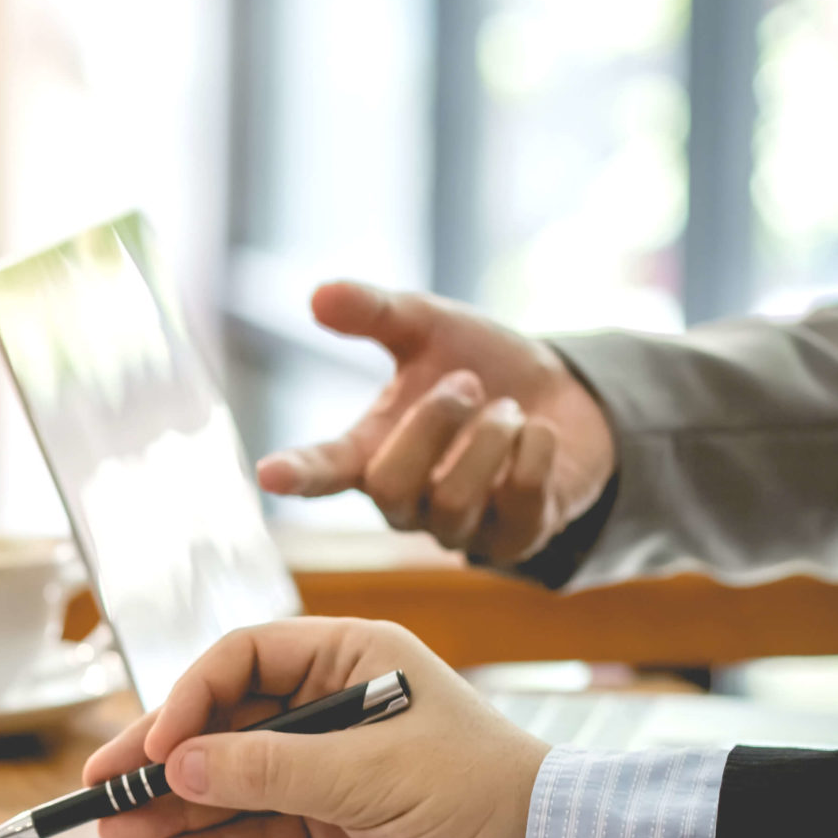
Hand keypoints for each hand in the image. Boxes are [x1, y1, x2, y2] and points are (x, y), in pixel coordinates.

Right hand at [83, 618, 546, 837]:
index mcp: (354, 659)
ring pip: (230, 785)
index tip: (154, 749)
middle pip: (223, 725)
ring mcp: (331, 771)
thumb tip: (178, 766)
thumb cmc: (487, 797)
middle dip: (161, 761)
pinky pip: (254, 832)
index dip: (188, 701)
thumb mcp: (372, 776)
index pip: (242, 661)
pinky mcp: (333, 829)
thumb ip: (270, 770)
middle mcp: (336, 708)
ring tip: (114, 835)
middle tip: (100, 792)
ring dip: (173, 810)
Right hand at [254, 281, 614, 562]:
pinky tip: (539, 433)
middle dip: (434, 422)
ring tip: (510, 409)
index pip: (323, 471)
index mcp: (369, 453)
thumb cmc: (482, 368)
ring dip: (492, 435)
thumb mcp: (429, 328)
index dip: (298, 473)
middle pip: (389, 484)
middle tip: (469, 384)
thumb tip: (319, 295)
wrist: (568, 401)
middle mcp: (403, 502)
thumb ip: (375, 313)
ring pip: (452, 500)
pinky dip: (536, 451)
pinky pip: (519, 502)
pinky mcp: (513, 542)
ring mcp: (455, 530)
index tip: (269, 474)